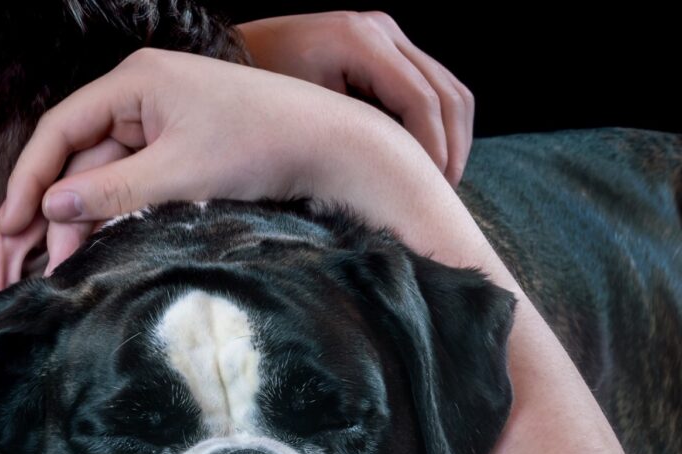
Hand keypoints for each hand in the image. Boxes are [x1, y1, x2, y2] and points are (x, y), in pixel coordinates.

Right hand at [0, 48, 429, 270]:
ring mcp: (163, 118)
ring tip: (65, 265)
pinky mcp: (182, 144)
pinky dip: (118, 210)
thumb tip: (50, 207)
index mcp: (134, 81)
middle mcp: (141, 93)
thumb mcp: (178, 176)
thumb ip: (109, 192)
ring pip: (106, 171)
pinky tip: (102, 245)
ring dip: (87, 216)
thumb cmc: (261, 146)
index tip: (9, 224)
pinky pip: (135, 178)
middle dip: (57, 208)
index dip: (29, 178)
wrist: (333, 147)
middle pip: (79, 154)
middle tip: (39, 261)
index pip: (60, 128)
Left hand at [238, 11, 473, 185]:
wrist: (230, 57)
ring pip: (449, 89)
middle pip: (447, 92)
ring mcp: (386, 34)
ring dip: (453, 138)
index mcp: (359, 40)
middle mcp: (380, 29)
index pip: (421, 100)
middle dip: (452, 148)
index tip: (429, 192)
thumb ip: (348, 137)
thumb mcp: (298, 118)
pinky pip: (430, 87)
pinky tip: (425, 162)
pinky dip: (437, 126)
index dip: (433, 150)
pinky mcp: (385, 48)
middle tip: (441, 195)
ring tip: (438, 183)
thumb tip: (395, 177)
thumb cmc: (254, 93)